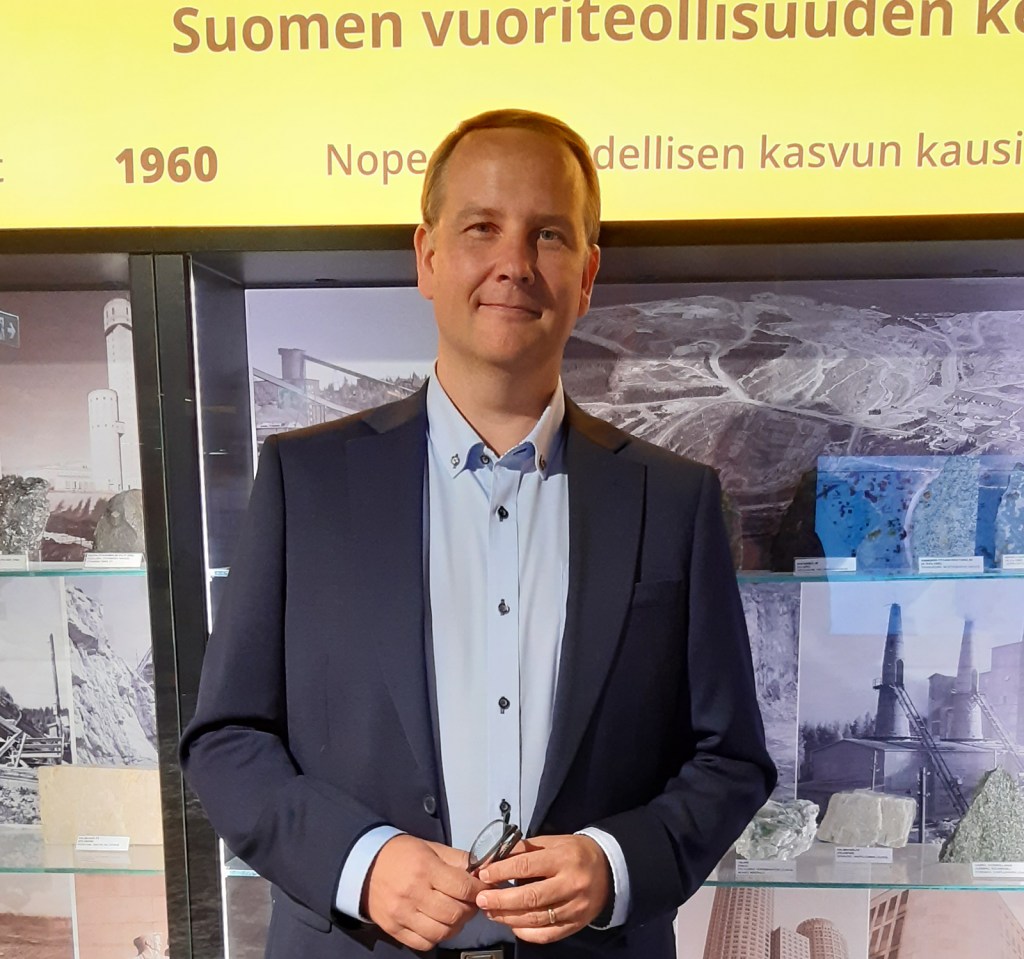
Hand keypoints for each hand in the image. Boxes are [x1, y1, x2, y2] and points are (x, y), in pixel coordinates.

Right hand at [364, 835, 484, 949]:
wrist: (365, 865)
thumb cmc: (401, 854)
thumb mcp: (431, 848)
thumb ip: (458, 859)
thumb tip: (482, 869)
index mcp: (425, 868)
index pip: (463, 888)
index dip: (479, 890)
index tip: (483, 889)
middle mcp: (413, 893)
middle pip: (455, 913)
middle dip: (470, 909)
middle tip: (471, 902)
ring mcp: (402, 914)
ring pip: (442, 932)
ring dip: (456, 925)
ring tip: (456, 914)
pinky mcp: (394, 929)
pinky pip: (424, 943)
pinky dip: (437, 937)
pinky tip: (438, 924)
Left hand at [474, 835, 610, 943]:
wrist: (608, 869)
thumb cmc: (575, 852)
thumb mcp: (552, 842)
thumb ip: (526, 849)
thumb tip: (496, 858)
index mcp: (564, 858)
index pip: (527, 866)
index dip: (502, 871)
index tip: (484, 874)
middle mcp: (571, 884)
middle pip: (530, 897)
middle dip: (501, 900)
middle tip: (481, 899)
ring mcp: (575, 907)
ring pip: (536, 918)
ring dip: (508, 917)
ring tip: (491, 912)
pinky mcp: (576, 924)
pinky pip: (548, 934)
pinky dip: (527, 933)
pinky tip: (512, 926)